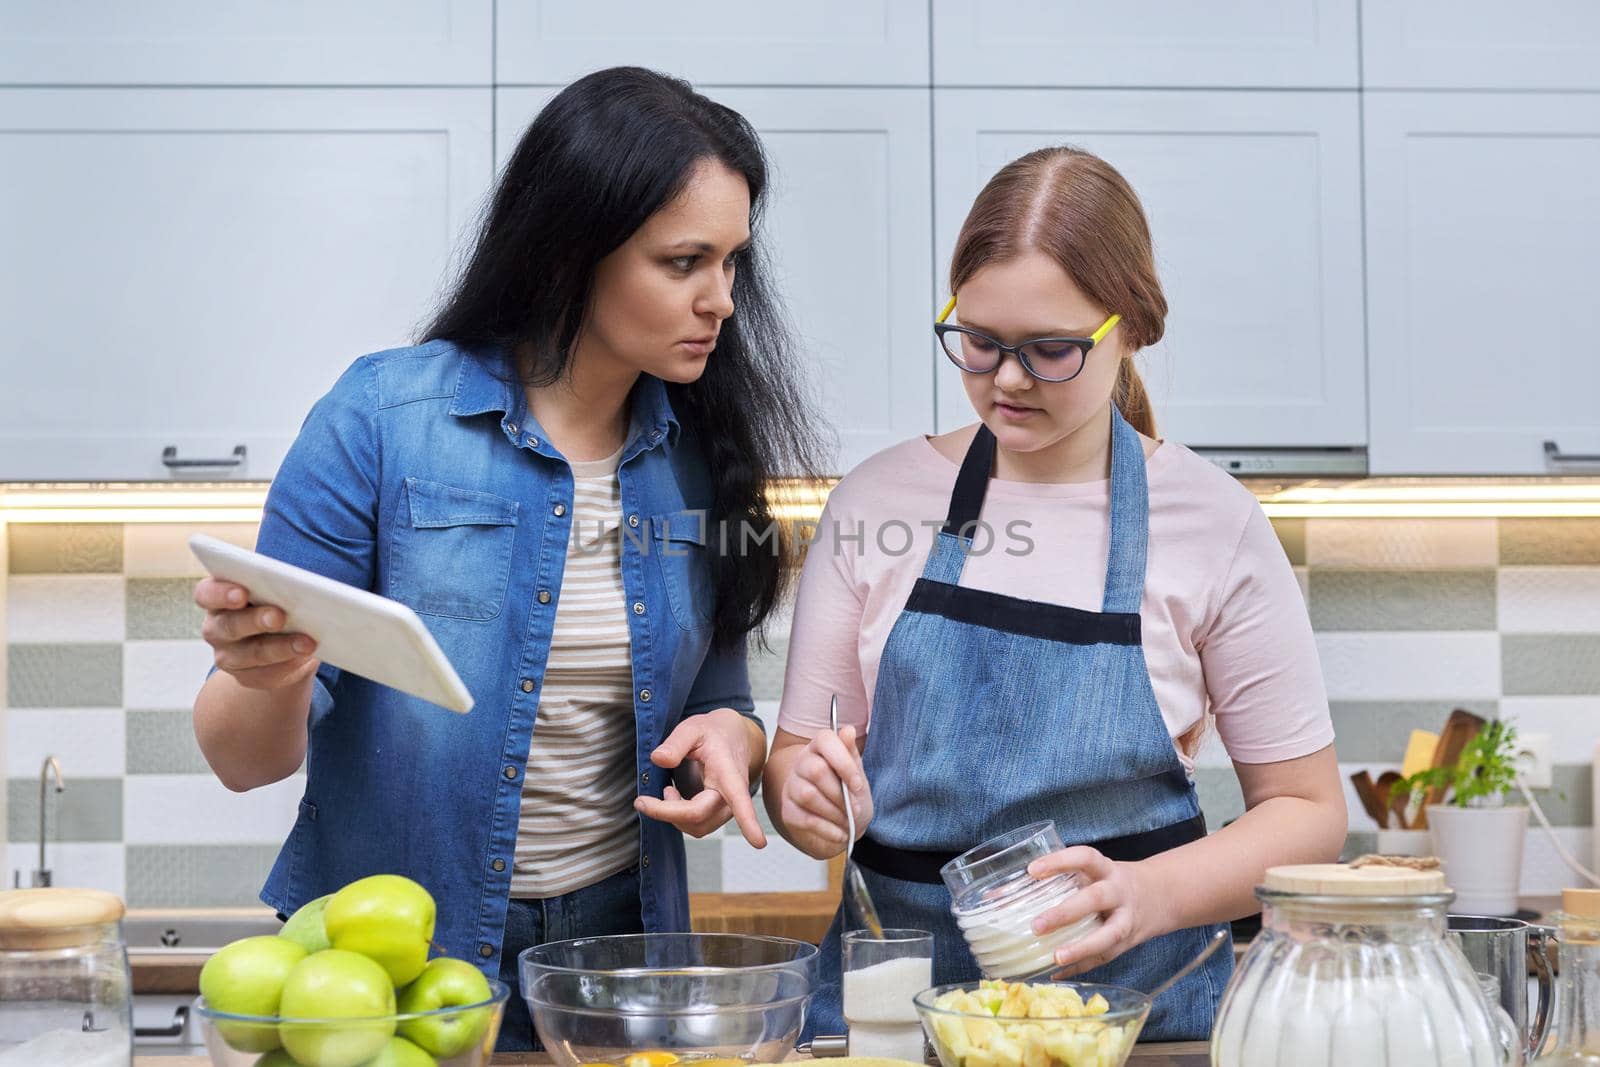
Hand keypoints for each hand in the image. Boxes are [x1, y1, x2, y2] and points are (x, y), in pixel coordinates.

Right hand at [194, 577, 319, 690]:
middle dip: (256, 620)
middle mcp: (216, 628)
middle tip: (279, 617)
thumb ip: (276, 584)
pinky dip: (288, 665)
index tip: (242, 594)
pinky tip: (304, 658)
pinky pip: (266, 674)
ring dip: (280, 648)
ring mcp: (228, 655)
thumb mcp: (273, 589)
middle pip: (230, 625)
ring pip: (251, 653)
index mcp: (216, 598)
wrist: (281, 641)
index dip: (221, 593)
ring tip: (306, 643)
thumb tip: (301, 586)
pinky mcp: (247, 676)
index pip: (207, 594)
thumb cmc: (276, 601)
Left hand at [636, 709, 765, 846]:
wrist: (732, 737)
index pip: (739, 798)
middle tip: (641, 801)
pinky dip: (678, 816)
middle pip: (699, 816)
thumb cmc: (713, 733)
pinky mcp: (717, 815)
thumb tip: (658, 759)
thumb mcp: (694, 728)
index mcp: (729, 772)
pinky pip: (696, 826)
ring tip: (667, 790)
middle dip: (667, 813)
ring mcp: (725, 809)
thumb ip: (676, 742)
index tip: (758, 842)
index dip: (748, 821)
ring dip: (673, 815)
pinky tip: (673, 797)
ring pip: (697, 827)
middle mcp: (732, 796)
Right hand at [777, 725, 871, 859]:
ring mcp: (791, 787)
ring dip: (834, 813)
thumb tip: (848, 730)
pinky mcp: (788, 811)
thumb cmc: (851, 794)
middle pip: (816, 771)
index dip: (843, 763)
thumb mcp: (857, 773)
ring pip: (808, 795)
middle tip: (854, 808)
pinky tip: (839, 833)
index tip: (858, 784)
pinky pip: (805, 819)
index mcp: (820, 747)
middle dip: (839, 794)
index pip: (825, 740)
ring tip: (847, 821)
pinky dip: (827, 829)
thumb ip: (851, 753)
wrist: (844, 823)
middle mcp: (801, 763)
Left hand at [1026, 848, 1163, 977]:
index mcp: (1106, 869)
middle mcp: (1118, 891)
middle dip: (1066, 913)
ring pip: (1108, 934)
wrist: (1160, 895)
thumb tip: (996, 896)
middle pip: (1096, 899)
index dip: (1059, 861)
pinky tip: (1056, 973)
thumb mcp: (1091, 871)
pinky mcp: (1127, 943)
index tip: (1032, 870)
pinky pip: (1105, 957)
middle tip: (1036, 926)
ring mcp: (1126, 919)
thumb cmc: (1110, 881)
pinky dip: (1081, 966)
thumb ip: (1056, 879)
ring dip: (1081, 948)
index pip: (1085, 857)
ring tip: (1055, 958)